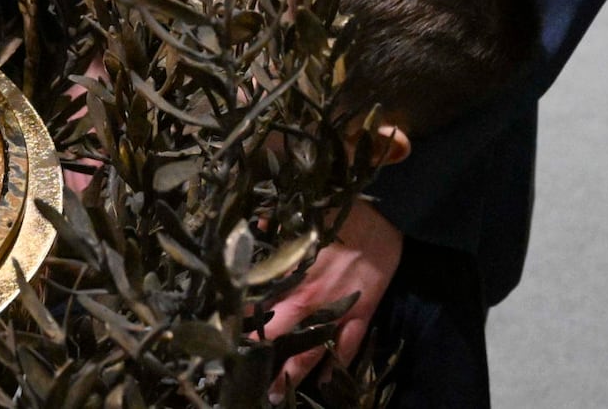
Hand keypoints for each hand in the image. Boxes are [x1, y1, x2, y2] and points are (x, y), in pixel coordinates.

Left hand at [260, 198, 402, 391]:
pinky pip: (348, 348)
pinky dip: (337, 367)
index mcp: (293, 275)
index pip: (261, 306)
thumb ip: (275, 230)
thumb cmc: (338, 216)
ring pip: (312, 351)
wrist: (383, 221)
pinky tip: (326, 384)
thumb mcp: (301, 221)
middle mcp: (313, 300)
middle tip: (245, 378)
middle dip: (263, 358)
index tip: (224, 336)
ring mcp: (339, 312)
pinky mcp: (361, 316)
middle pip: (282, 335)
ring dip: (293, 373)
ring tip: (276, 394)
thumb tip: (255, 224)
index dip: (243, 322)